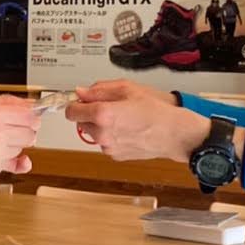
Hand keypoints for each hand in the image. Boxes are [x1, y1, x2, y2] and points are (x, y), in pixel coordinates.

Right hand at [0, 96, 40, 190]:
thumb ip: (5, 101)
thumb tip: (31, 104)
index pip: (32, 117)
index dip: (30, 117)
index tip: (25, 118)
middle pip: (31, 134)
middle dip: (23, 131)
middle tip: (7, 128)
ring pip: (21, 149)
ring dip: (13, 145)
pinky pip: (11, 163)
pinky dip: (6, 159)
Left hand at [66, 82, 209, 162]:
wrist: (173, 133)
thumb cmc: (155, 110)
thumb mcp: (127, 88)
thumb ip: (99, 89)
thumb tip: (82, 92)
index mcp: (102, 114)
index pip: (71, 111)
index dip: (75, 104)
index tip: (81, 100)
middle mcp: (102, 133)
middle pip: (80, 122)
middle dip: (90, 113)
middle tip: (110, 106)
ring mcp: (108, 146)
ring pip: (93, 133)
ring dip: (100, 125)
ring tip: (123, 117)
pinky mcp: (115, 155)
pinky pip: (105, 142)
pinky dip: (111, 136)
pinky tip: (128, 129)